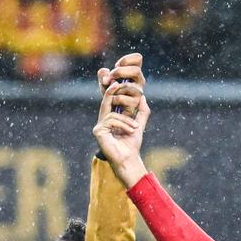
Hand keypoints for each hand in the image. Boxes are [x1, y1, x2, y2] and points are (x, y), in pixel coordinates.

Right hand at [94, 52, 150, 186]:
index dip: (111, 87)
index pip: (110, 98)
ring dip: (126, 119)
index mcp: (111, 116)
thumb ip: (141, 111)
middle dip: (116, 92)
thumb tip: (142, 96)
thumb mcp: (139, 124)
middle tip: (124, 87)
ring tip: (134, 127)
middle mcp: (102, 119)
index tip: (119, 81)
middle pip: (107, 99)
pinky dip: (123, 124)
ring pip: (111, 111)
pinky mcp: (98, 131)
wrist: (128, 160)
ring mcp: (99, 125)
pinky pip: (111, 119)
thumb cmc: (132, 144)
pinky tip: (130, 131)